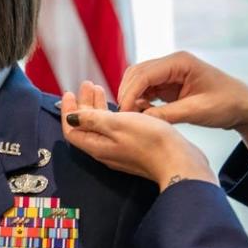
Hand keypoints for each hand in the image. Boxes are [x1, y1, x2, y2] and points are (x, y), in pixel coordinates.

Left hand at [61, 81, 216, 191]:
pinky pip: (115, 129)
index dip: (68, 110)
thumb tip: (70, 118)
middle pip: (86, 126)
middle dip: (84, 104)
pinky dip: (111, 114)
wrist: (179, 162)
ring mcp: (120, 150)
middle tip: (87, 85)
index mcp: (97, 146)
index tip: (69, 93)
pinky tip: (118, 105)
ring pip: (101, 126)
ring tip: (98, 89)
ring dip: (97, 107)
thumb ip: (92, 120)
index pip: (72, 129)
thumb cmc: (151, 142)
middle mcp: (105, 150)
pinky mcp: (133, 148)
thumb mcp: (116, 124)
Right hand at [117, 51, 247, 157]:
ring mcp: (169, 72)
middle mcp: (172, 63)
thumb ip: (167, 115)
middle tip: (124, 117)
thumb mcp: (197, 111)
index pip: (144, 74)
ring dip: (132, 97)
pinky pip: (147, 89)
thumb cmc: (227, 104)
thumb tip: (140, 120)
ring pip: (138, 81)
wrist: (244, 107)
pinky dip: (140, 100)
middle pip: (137, 74)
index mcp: (180, 62)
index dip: (130, 93)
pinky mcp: (169, 84)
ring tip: (132, 117)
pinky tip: (142, 114)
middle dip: (127, 94)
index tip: (125, 112)